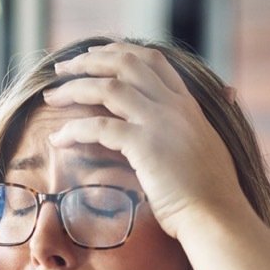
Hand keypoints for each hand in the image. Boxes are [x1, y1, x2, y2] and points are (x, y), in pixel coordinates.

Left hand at [43, 42, 247, 239]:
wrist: (219, 217)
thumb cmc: (212, 194)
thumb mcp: (209, 147)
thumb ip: (198, 126)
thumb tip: (218, 102)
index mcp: (188, 104)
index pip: (152, 61)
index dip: (120, 52)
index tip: (93, 54)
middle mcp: (174, 106)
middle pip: (126, 63)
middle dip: (89, 61)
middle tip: (62, 68)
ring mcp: (160, 123)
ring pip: (108, 88)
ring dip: (74, 89)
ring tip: (51, 97)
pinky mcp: (145, 145)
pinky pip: (99, 127)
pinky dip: (73, 129)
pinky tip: (57, 139)